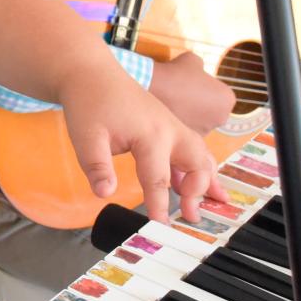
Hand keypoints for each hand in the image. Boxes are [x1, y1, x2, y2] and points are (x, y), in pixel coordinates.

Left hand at [54, 54, 216, 223]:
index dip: (159, 205)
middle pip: (196, 163)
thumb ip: (97, 167)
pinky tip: (195, 187)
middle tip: (191, 216)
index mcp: (150, 134)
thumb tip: (105, 193)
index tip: (160, 227)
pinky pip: (192, 149)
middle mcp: (168, 130)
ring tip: (216, 202)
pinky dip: (199, 168)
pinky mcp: (169, 127)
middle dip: (198, 191)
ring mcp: (172, 126)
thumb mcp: (85, 137)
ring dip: (207, 179)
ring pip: (201, 154)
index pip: (158, 178)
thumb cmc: (89, 103)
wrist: (91, 73)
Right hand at [148, 50, 237, 137]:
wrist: (153, 90)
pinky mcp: (187, 139)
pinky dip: (181, 124)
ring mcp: (205, 131)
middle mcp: (221, 118)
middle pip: (213, 110)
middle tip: (186, 94)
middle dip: (202, 105)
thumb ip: (201, 68)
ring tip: (176, 104)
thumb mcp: (194, 60)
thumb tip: (198, 72)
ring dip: (192, 116)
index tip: (195, 84)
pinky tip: (170, 113)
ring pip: (201, 122)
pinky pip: (188, 130)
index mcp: (227, 99)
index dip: (207, 87)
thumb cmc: (177, 73)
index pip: (221, 94)